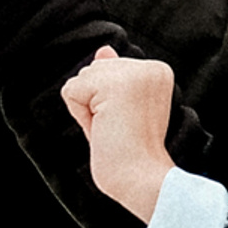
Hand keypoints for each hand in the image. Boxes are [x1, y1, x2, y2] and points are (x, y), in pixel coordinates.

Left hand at [58, 45, 179, 223]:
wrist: (142, 177)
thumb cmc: (133, 150)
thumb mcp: (122, 107)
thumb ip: (114, 76)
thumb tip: (104, 50)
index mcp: (157, 71)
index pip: (106, 70)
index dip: (107, 100)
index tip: (129, 121)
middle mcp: (150, 67)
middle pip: (92, 70)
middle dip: (95, 102)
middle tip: (121, 126)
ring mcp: (134, 74)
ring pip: (81, 79)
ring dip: (88, 109)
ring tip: (114, 127)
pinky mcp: (114, 85)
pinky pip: (70, 91)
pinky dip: (80, 115)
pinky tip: (105, 127)